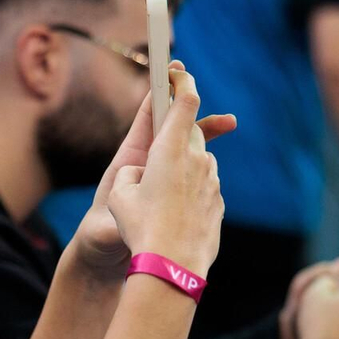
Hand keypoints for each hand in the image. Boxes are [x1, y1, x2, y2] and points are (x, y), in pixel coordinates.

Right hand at [105, 61, 229, 275]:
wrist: (173, 267)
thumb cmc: (141, 229)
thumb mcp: (119, 197)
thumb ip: (128, 175)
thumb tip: (138, 174)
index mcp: (170, 149)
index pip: (184, 101)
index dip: (181, 82)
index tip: (176, 72)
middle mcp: (197, 159)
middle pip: (192, 132)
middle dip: (178, 132)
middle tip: (160, 142)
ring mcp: (212, 182)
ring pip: (200, 162)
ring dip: (184, 165)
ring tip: (161, 190)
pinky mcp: (218, 203)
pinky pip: (205, 188)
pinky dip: (192, 192)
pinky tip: (174, 214)